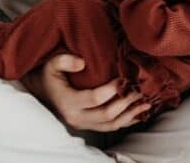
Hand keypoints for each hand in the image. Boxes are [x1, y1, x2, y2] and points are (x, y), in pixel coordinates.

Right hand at [21, 54, 149, 131]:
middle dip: (126, 102)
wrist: (42, 91)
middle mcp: (76, 117)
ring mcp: (83, 124)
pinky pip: (111, 128)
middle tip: (139, 89)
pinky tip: (139, 113)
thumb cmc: (49, 75)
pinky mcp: (89, 126)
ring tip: (147, 102)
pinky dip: (127, 121)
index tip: (124, 78)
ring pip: (111, 125)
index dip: (112, 89)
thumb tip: (82, 62)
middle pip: (107, 115)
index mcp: (68, 102)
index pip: (95, 98)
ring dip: (130, 114)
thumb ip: (64, 61)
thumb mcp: (51, 64)